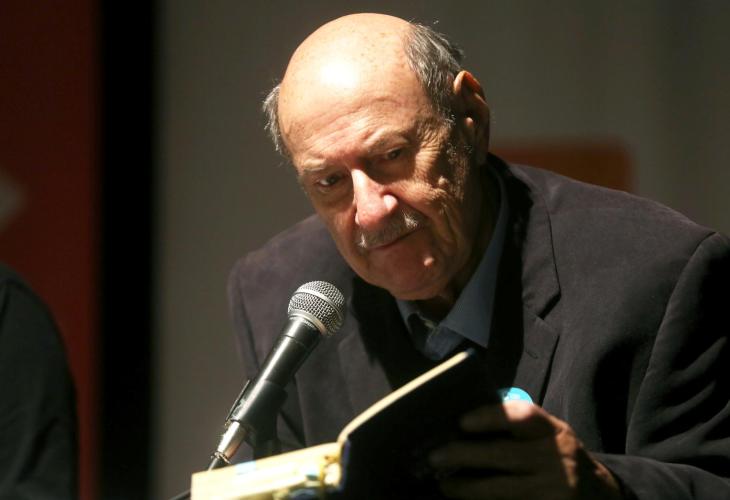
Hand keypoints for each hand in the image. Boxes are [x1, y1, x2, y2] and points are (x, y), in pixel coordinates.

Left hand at [428, 401, 622, 499]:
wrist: (601, 497)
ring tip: (446, 485)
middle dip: (464, 455)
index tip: (462, 422)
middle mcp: (557, 460)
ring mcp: (555, 492)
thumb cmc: (560, 459)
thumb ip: (519, 430)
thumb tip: (462, 427)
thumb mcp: (550, 436)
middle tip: (435, 457)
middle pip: (504, 455)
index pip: (522, 416)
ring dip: (468, 488)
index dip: (490, 417)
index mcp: (554, 432)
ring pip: (502, 491)